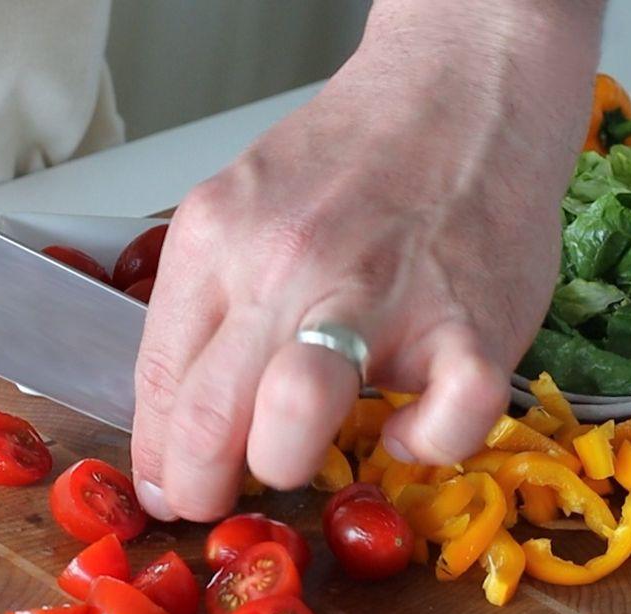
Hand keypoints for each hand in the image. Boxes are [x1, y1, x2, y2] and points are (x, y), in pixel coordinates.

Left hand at [131, 0, 604, 520]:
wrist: (461, 97)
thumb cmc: (357, 158)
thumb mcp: (246, 205)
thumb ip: (213, 299)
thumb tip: (187, 411)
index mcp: (221, 238)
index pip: (161, 380)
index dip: (158, 459)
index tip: (169, 486)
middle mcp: (291, 267)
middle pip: (211, 419)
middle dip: (200, 489)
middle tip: (216, 500)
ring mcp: (383, 297)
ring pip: (297, 421)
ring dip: (287, 466)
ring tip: (302, 458)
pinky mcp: (472, 326)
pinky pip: (443, 427)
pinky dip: (424, 446)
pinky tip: (413, 428)